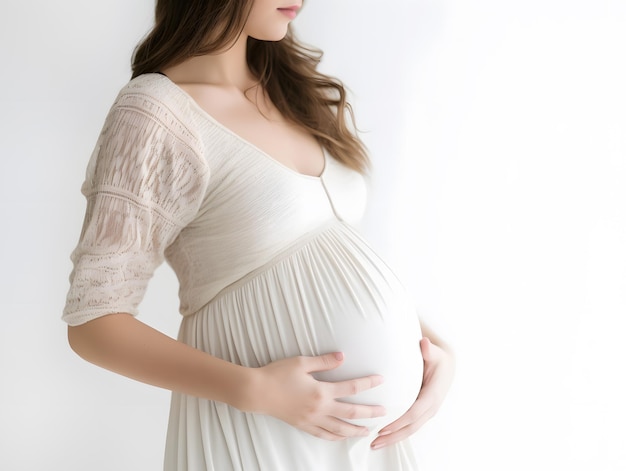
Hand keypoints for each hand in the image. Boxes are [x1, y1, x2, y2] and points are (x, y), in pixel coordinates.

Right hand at [251, 352, 385, 440]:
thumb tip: (343, 357)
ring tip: (368, 431)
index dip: (368, 384)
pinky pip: (323, 435)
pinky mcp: (303, 425)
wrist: (256, 392)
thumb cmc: (278, 374)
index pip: (351, 388)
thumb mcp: (302, 362)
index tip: (381, 380)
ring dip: (355, 430)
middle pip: (351, 413)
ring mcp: (312, 420)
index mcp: (321, 391)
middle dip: (369, 413)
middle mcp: (319, 409)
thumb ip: (324, 361)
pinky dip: (336, 437)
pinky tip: (342, 437)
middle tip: (384, 412)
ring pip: (339, 429)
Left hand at [370, 337, 454, 448]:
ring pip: (410, 430)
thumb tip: (424, 343)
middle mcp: (431, 407)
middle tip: (374, 442)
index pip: (414, 412)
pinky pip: (409, 426)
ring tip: (375, 444)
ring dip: (393, 439)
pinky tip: (383, 437)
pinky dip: (397, 433)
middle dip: (393, 436)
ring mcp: (427, 412)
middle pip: (411, 427)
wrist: (448, 364)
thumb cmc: (438, 358)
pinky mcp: (422, 412)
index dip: (399, 422)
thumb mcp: (434, 352)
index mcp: (432, 395)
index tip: (384, 427)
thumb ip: (428, 349)